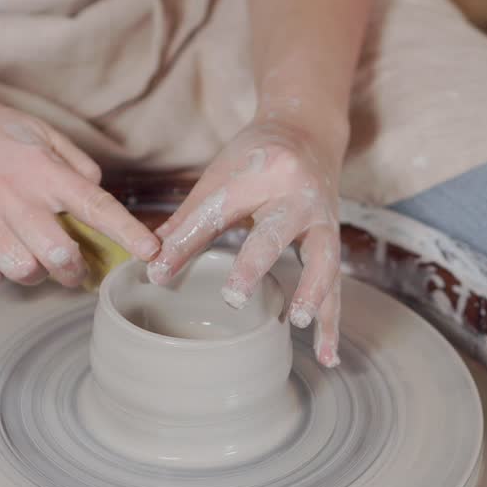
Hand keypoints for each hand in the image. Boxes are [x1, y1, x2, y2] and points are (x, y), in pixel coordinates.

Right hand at [0, 84, 159, 288]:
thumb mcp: (40, 131)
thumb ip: (74, 163)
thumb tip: (99, 191)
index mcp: (42, 170)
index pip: (96, 206)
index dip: (128, 234)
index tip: (151, 253)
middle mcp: (14, 195)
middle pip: (59, 253)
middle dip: (75, 269)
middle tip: (74, 267)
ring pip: (22, 270)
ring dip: (34, 273)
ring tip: (31, 258)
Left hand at [149, 119, 343, 366]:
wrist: (308, 131)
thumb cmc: (255, 158)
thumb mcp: (219, 178)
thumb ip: (187, 222)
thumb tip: (150, 264)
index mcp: (260, 172)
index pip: (217, 211)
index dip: (185, 242)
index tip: (158, 273)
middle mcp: (296, 194)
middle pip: (274, 232)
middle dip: (254, 264)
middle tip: (232, 296)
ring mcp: (322, 219)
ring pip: (321, 260)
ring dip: (311, 293)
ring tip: (296, 321)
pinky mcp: (333, 241)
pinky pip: (336, 285)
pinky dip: (332, 321)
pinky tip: (327, 355)